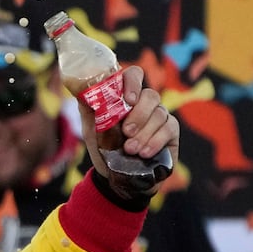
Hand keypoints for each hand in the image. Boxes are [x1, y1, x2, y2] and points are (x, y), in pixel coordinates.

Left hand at [79, 66, 177, 188]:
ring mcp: (160, 115)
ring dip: (144, 133)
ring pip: (159, 114)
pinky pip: (168, 129)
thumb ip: (88, 109)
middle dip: (138, 115)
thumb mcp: (91, 129)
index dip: (133, 83)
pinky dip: (154, 142)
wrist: (115, 176)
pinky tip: (144, 153)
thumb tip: (81, 90)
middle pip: (150, 96)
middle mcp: (145, 103)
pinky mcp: (171, 131)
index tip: (128, 100)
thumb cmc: (104, 147)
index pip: (134, 75)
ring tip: (130, 150)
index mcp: (126, 97)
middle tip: (126, 132)